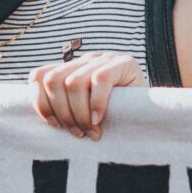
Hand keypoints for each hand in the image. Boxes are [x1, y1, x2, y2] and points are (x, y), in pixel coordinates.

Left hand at [28, 51, 144, 140]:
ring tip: (91, 132)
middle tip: (77, 133)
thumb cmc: (115, 121)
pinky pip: (99, 80)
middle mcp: (84, 60)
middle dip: (62, 112)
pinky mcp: (124, 63)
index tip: (54, 126)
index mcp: (70, 70)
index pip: (38, 76)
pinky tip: (100, 121)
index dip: (40, 102)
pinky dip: (96, 105)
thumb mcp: (83, 115)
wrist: (153, 115)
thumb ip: (63, 110)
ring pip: (73, 82)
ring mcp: (104, 59)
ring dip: (79, 114)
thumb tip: (41, 121)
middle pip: (53, 81)